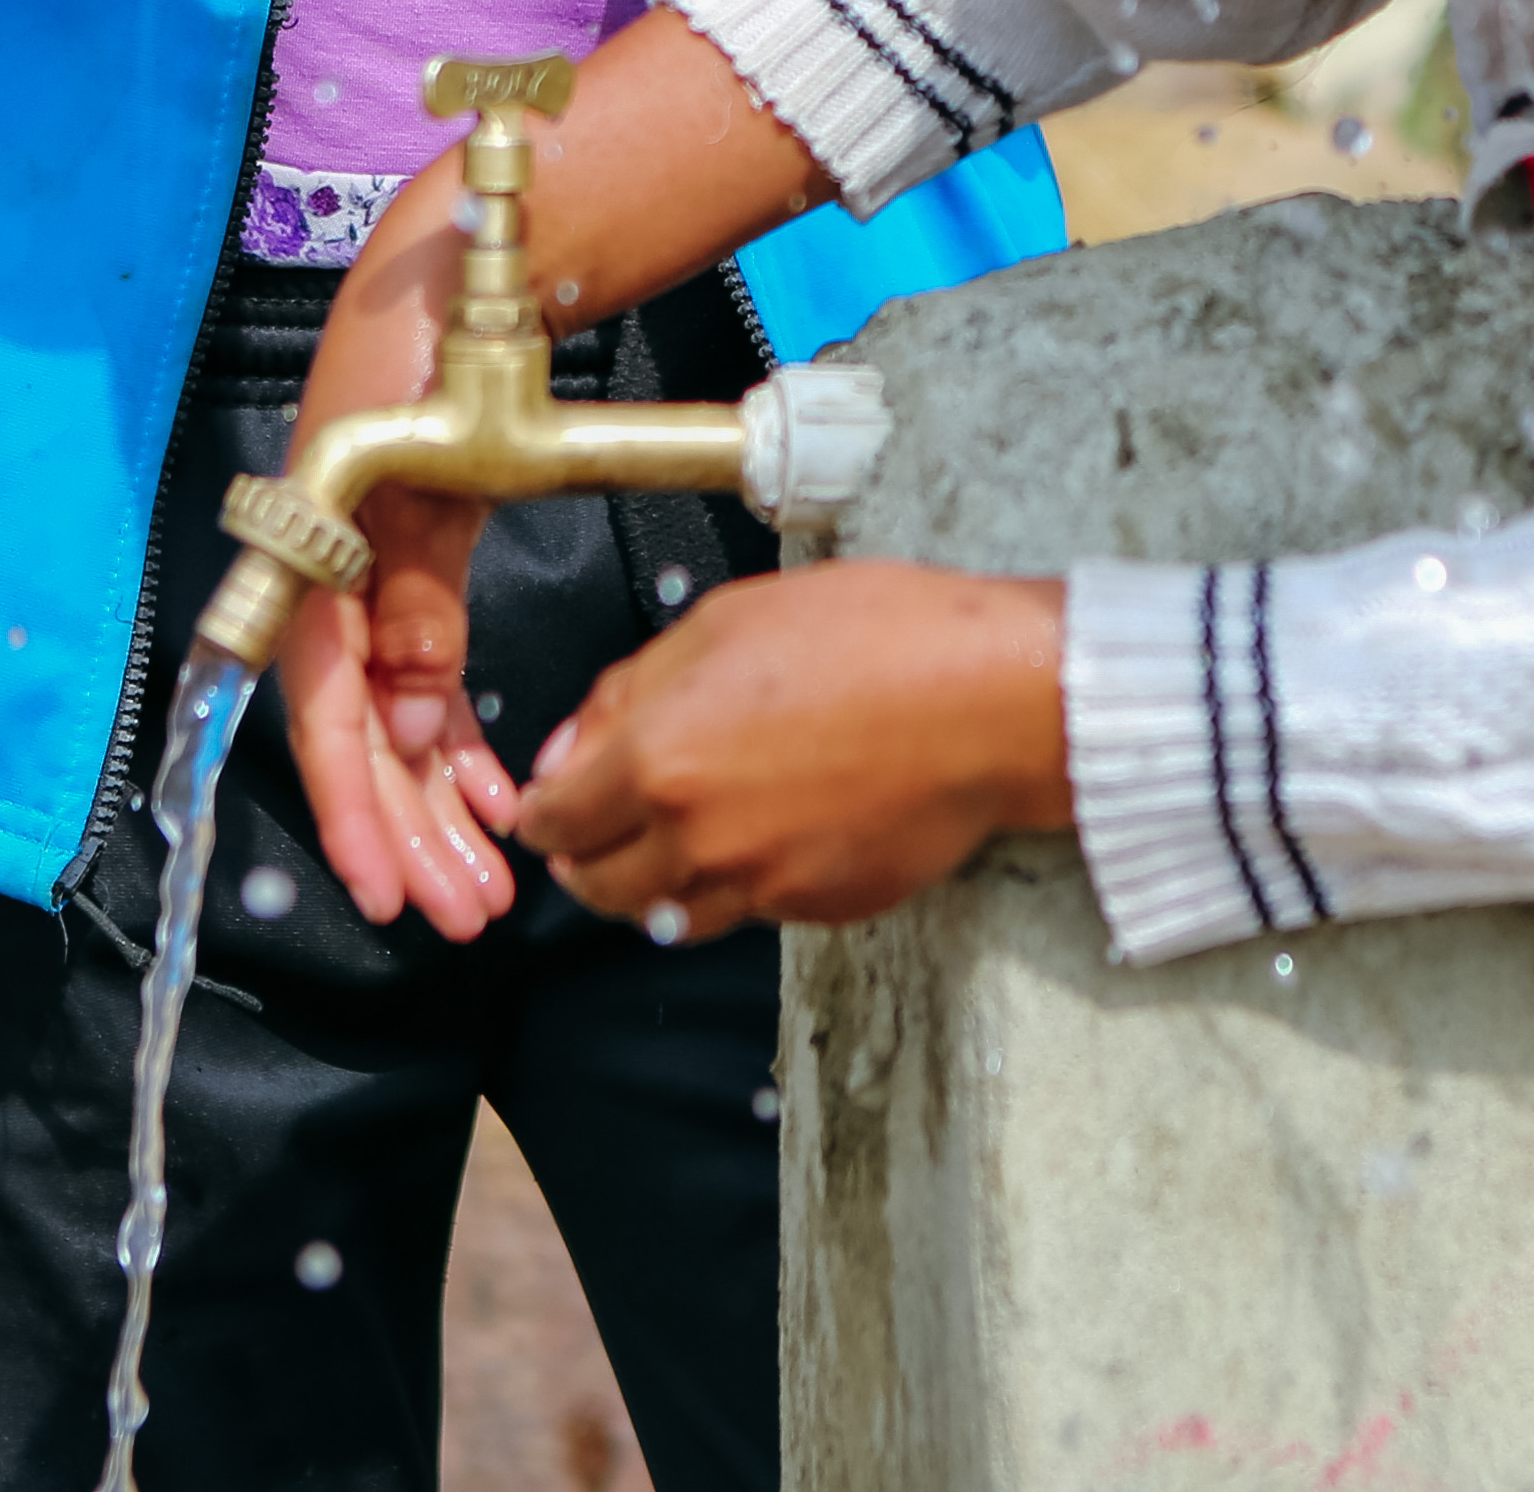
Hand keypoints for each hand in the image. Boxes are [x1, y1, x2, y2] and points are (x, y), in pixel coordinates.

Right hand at [278, 155, 521, 938]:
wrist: (459, 274)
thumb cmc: (444, 351)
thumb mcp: (439, 463)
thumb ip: (420, 584)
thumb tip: (406, 707)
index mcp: (324, 552)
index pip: (324, 707)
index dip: (353, 804)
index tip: (389, 884)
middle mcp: (335, 578)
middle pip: (359, 738)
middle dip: (408, 832)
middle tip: (464, 911)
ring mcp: (372, 581)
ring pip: (390, 725)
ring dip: (433, 808)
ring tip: (485, 882)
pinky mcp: (411, 575)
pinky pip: (420, 684)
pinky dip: (453, 746)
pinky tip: (495, 798)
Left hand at [513, 561, 1071, 939]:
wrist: (990, 700)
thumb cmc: (876, 636)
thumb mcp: (728, 619)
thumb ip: (630, 688)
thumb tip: (572, 747)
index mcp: (660, 760)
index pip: (553, 821)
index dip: (543, 808)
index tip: (553, 798)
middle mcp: (696, 839)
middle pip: (597, 887)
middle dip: (585, 856)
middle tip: (600, 822)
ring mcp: (758, 885)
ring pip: (665, 914)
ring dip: (652, 881)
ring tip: (676, 834)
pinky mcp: (815, 908)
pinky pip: (743, 911)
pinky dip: (731, 885)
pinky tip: (759, 834)